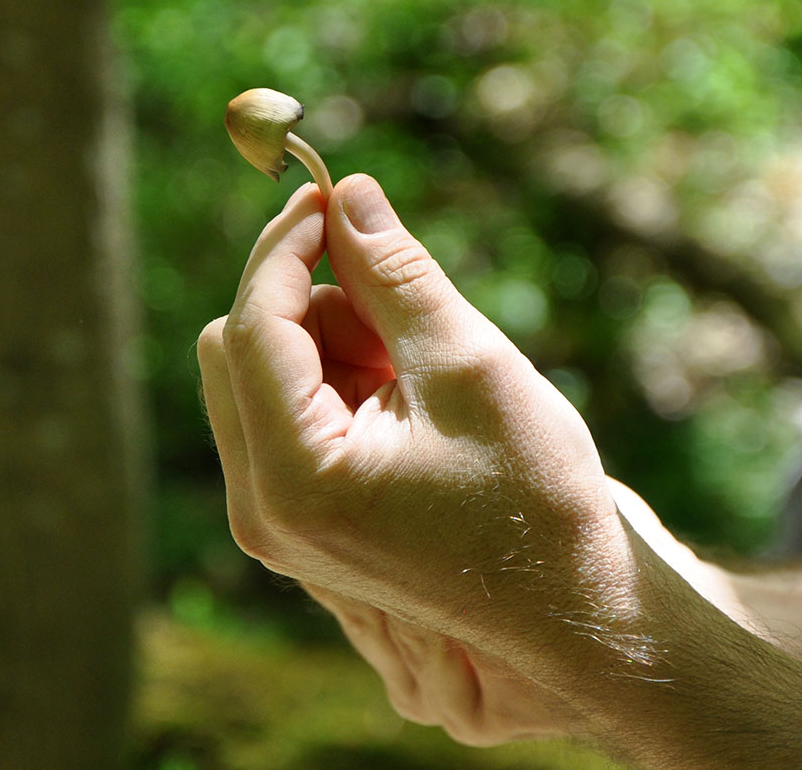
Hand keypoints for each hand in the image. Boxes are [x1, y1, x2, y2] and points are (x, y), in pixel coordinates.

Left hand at [198, 175, 650, 714]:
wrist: (565, 610)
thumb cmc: (534, 500)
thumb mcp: (471, 368)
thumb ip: (397, 276)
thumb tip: (348, 192)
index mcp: (295, 480)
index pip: (252, 327)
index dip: (288, 248)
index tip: (331, 195)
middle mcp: (261, 510)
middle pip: (236, 349)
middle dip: (308, 303)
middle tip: (397, 310)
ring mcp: (273, 522)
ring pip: (256, 378)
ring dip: (326, 343)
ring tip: (416, 371)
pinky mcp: (295, 521)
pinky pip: (281, 416)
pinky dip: (331, 382)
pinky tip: (403, 399)